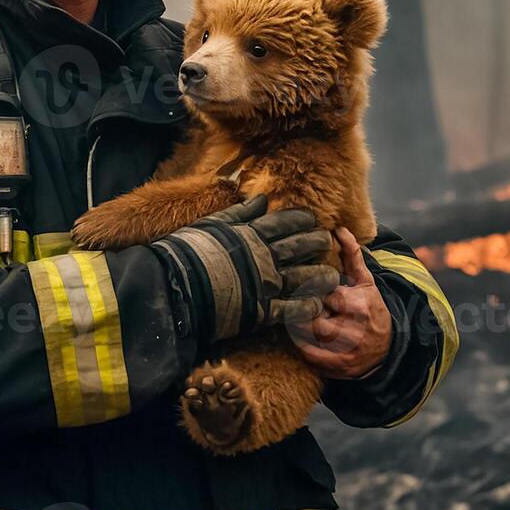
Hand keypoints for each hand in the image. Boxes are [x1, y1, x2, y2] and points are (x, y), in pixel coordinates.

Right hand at [153, 196, 337, 342]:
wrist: (176, 287)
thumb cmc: (188, 252)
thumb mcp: (211, 224)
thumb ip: (238, 213)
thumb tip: (261, 199)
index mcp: (251, 234)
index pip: (284, 222)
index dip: (302, 219)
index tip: (313, 219)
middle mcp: (264, 257)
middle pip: (299, 246)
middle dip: (317, 242)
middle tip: (328, 241)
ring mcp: (266, 284)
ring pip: (302, 277)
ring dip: (320, 275)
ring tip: (333, 276)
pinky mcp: (262, 310)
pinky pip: (291, 309)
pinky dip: (306, 307)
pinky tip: (317, 305)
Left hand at [295, 228, 392, 379]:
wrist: (388, 347)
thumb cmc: (371, 308)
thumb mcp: (365, 282)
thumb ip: (352, 256)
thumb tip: (339, 228)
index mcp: (359, 305)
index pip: (323, 294)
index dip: (311, 290)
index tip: (303, 287)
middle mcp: (354, 330)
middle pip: (312, 318)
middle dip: (304, 311)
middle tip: (298, 306)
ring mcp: (347, 352)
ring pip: (308, 338)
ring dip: (298, 328)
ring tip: (296, 319)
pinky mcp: (339, 368)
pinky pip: (310, 356)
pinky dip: (301, 346)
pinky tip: (300, 337)